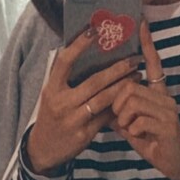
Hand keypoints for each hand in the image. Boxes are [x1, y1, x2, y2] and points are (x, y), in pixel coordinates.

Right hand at [26, 27, 142, 175]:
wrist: (42, 149)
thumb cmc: (51, 115)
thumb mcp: (51, 94)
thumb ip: (64, 77)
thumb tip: (82, 49)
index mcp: (51, 88)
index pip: (64, 62)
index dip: (79, 45)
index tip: (94, 30)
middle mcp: (61, 102)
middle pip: (94, 82)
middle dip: (117, 69)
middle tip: (134, 59)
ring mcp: (73, 120)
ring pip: (104, 99)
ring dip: (124, 86)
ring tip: (138, 76)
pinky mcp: (84, 135)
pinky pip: (106, 117)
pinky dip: (119, 106)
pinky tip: (131, 98)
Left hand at [112, 21, 179, 179]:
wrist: (176, 165)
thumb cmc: (151, 141)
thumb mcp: (131, 123)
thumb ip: (119, 109)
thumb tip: (101, 97)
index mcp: (157, 93)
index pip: (153, 64)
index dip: (147, 44)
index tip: (141, 23)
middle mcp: (166, 97)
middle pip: (130, 86)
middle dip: (118, 104)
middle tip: (121, 120)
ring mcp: (169, 110)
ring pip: (132, 101)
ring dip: (124, 118)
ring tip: (130, 130)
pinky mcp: (168, 125)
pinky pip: (139, 120)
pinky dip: (133, 130)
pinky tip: (140, 137)